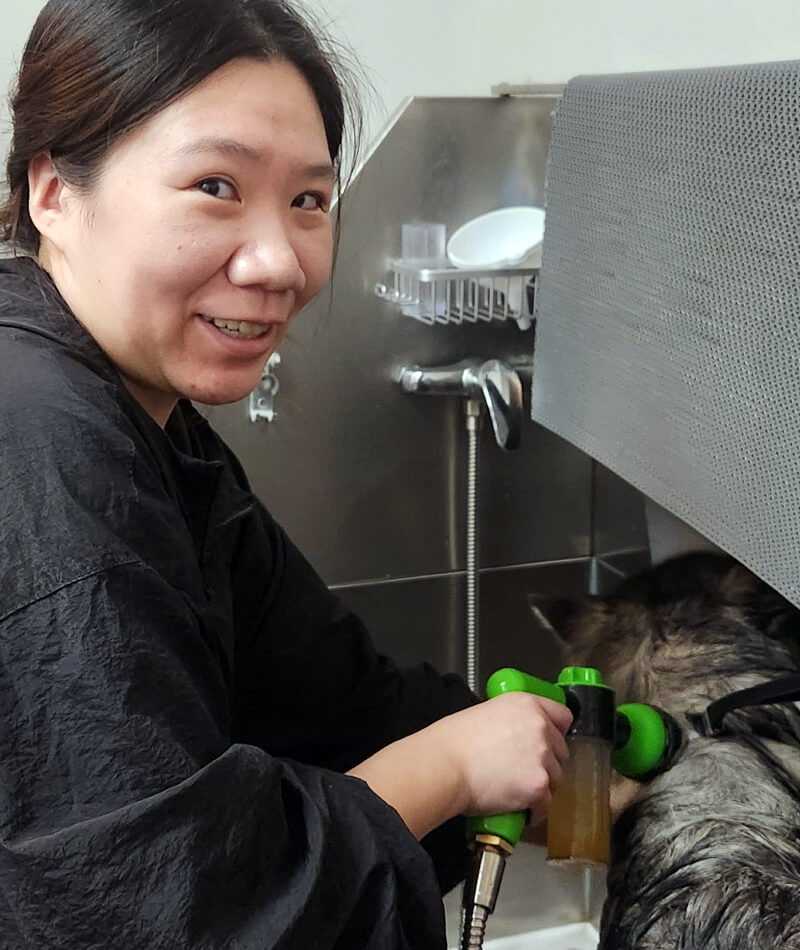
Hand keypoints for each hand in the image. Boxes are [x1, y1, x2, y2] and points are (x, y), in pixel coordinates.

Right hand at [348, 693, 571, 838]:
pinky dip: (534, 811)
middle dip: (546, 763)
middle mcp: (540, 727)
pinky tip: (518, 809)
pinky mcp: (539, 786)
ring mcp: (542, 757)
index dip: (556, 732)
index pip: (563, 716)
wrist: (444, 765)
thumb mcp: (486, 713)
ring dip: (540, 786)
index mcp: (527, 704)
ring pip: (555, 779)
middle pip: (561, 751)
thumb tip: (518, 737)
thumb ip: (512, 721)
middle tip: (523, 771)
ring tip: (515, 791)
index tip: (550, 742)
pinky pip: (546, 805)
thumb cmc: (453, 742)